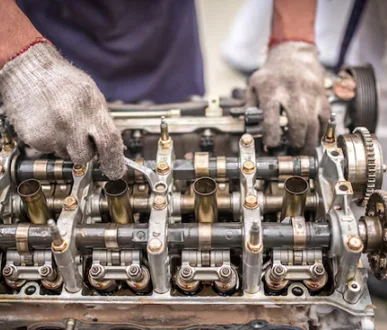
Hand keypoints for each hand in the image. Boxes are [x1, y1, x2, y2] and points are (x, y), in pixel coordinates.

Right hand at [0, 42, 124, 178]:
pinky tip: (49, 124)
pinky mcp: (35, 139)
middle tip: (81, 137)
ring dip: (68, 145)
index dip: (115, 161)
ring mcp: (51, 132)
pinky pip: (51, 151)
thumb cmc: (63, 80)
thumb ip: (102, 122)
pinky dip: (52, 142)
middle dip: (87, 152)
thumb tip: (113, 147)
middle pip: (86, 157)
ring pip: (67, 155)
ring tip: (62, 123)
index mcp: (90, 109)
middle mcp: (70, 122)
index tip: (115, 171)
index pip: (109, 143)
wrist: (27, 69)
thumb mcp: (93, 95)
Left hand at [247, 42, 330, 152]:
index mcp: (271, 90)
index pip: (272, 117)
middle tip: (292, 150)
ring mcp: (310, 93)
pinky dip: (322, 132)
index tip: (271, 145)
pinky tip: (315, 139)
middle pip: (298, 121)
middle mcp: (292, 92)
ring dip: (310, 140)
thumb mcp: (254, 85)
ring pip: (314, 122)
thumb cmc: (271, 74)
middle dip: (296, 140)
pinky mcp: (322, 96)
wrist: (294, 55)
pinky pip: (326, 118)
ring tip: (304, 151)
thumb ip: (250, 106)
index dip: (272, 135)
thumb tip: (250, 129)